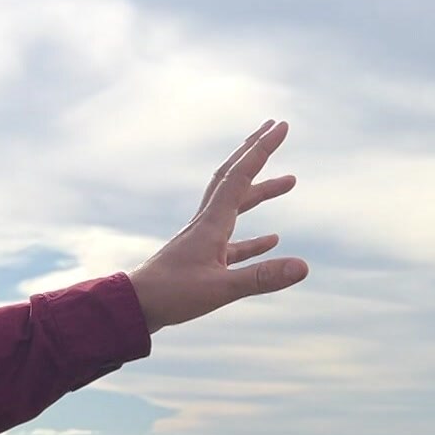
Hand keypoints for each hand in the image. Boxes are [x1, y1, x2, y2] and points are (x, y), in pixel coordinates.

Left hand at [127, 120, 308, 333]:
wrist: (131, 308)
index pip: (240, 177)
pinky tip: (271, 240)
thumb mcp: (220, 289)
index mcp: (210, 224)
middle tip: (275, 129)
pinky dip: (254, 239)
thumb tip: (303, 267)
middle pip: (232, 179)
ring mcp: (202, 243)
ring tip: (290, 181)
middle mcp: (206, 225)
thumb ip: (260, 278)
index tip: (282, 126)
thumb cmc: (169, 297)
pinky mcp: (200, 262)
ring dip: (262, 191)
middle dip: (254, 152)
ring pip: (236, 207)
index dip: (262, 149)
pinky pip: (233, 244)